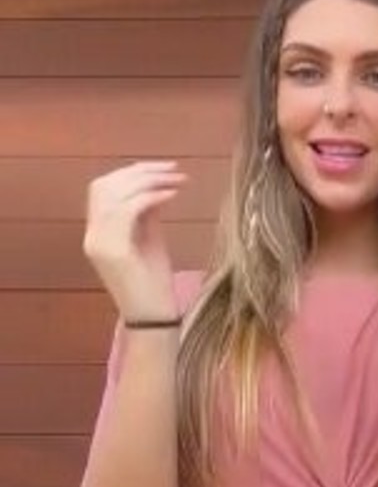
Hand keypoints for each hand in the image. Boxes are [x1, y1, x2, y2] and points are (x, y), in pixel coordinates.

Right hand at [83, 160, 186, 320]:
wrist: (154, 319)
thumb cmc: (155, 284)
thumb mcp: (150, 239)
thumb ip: (147, 213)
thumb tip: (155, 185)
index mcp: (97, 233)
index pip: (104, 189)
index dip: (132, 172)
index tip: (163, 168)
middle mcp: (92, 236)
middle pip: (105, 186)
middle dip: (141, 171)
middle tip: (173, 168)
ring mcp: (98, 243)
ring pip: (114, 194)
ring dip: (149, 181)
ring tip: (176, 179)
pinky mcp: (113, 251)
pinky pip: (127, 210)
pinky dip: (150, 196)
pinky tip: (171, 194)